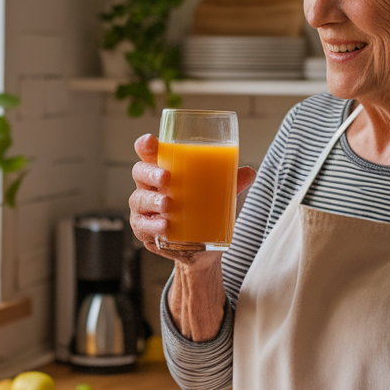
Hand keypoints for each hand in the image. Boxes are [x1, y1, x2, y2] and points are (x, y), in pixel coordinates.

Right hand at [128, 133, 255, 266]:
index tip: (152, 141)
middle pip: (140, 172)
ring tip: (169, 205)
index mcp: (164, 169)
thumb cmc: (206, 210)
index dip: (146, 145)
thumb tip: (250, 172)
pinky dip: (152, 226)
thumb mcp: (221, 195)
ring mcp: (144, 209)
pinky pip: (142, 227)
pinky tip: (164, 226)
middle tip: (167, 177)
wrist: (203, 248)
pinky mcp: (145, 231)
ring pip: (139, 200)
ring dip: (153, 201)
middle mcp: (149, 187)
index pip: (148, 152)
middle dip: (151, 173)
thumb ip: (233, 182)